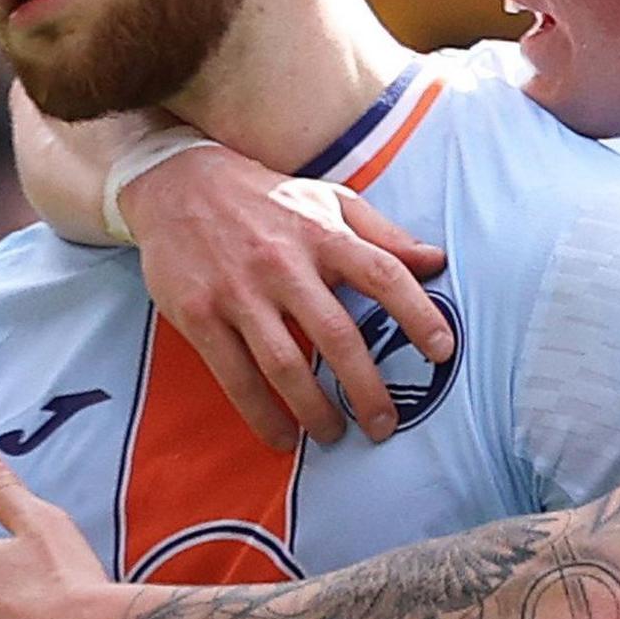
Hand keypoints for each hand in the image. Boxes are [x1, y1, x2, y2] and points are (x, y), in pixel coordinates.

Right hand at [120, 144, 451, 445]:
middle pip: (337, 335)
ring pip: (285, 365)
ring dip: (315, 410)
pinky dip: (261, 414)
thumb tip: (437, 260)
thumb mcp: (327, 199)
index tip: (443, 351)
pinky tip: (281, 436)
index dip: (418, 314)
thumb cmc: (266, 197)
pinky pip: (236, 376)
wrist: (176, 182)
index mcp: (322, 232)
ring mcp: (239, 291)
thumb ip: (382, 233)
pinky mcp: (200, 314)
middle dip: (367, 388)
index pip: (384, 274)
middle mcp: (283, 262)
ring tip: (333, 435)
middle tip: (386, 425)